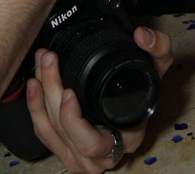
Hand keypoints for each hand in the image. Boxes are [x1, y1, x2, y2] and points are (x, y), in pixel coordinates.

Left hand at [26, 27, 172, 172]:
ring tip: (40, 66)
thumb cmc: (145, 93)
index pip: (93, 142)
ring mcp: (81, 158)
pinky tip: (34, 86)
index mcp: (125, 139)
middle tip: (50, 61)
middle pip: (65, 134)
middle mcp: (101, 156)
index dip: (74, 122)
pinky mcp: (67, 151)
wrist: (134, 111)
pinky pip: (45, 135)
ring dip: (40, 99)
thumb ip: (159, 48)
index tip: (69, 93)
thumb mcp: (159, 69)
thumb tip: (141, 35)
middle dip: (51, 94)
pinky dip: (35, 110)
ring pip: (51, 134)